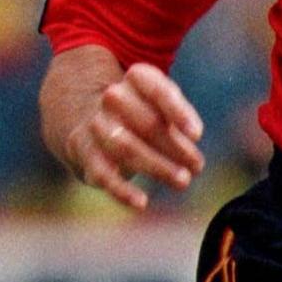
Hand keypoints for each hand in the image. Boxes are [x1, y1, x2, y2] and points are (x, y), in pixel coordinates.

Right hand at [64, 63, 203, 210]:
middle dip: (175, 147)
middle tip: (198, 166)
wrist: (90, 115)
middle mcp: (112, 97)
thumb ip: (179, 114)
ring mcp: (96, 124)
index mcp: (136, 79)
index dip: (178, 112)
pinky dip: (122, 190)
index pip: (157, 90)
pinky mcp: (84, 151)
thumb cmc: (141, 109)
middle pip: (146, 123)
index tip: (198, 135)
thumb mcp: (162, 101)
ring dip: (157, 167)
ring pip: (126, 148)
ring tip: (182, 181)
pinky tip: (141, 202)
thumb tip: (193, 136)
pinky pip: (103, 173)